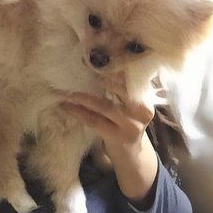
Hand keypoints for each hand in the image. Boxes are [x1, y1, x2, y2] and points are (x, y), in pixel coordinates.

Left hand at [62, 74, 157, 208]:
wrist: (132, 152)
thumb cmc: (127, 120)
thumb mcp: (129, 103)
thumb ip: (121, 88)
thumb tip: (98, 63)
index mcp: (146, 97)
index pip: (129, 79)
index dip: (112, 69)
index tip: (96, 60)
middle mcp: (142, 110)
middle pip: (118, 90)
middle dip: (98, 80)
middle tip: (80, 72)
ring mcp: (132, 125)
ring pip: (105, 106)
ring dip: (84, 98)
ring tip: (69, 91)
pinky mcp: (118, 137)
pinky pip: (95, 121)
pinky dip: (79, 113)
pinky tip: (67, 107)